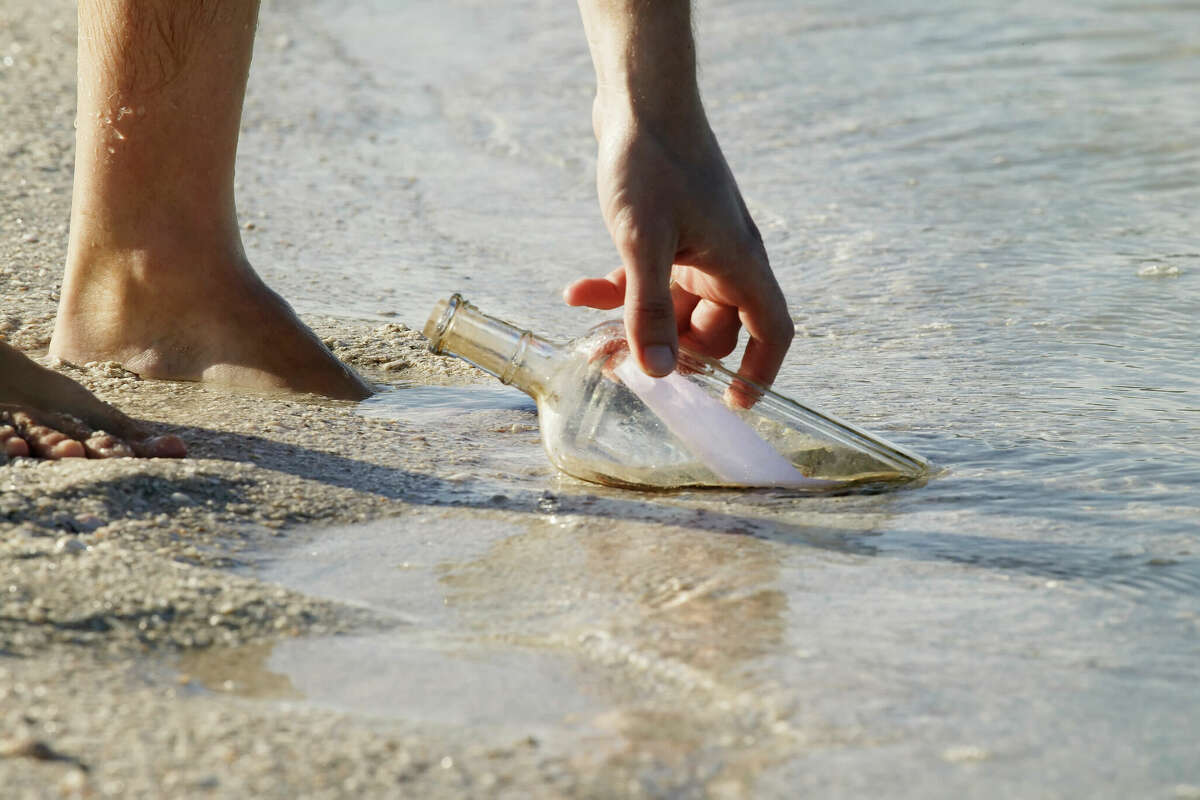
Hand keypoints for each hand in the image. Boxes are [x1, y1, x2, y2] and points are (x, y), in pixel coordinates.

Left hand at [564, 106, 793, 392]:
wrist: (638, 97)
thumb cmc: (652, 162)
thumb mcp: (644, 244)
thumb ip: (650, 311)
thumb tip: (659, 373)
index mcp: (738, 264)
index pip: (771, 331)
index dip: (760, 372)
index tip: (734, 404)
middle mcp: (723, 261)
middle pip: (714, 332)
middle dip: (673, 352)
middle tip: (626, 364)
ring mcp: (695, 248)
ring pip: (673, 310)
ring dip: (636, 325)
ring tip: (592, 344)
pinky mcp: (667, 234)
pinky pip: (648, 280)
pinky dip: (617, 290)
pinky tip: (576, 292)